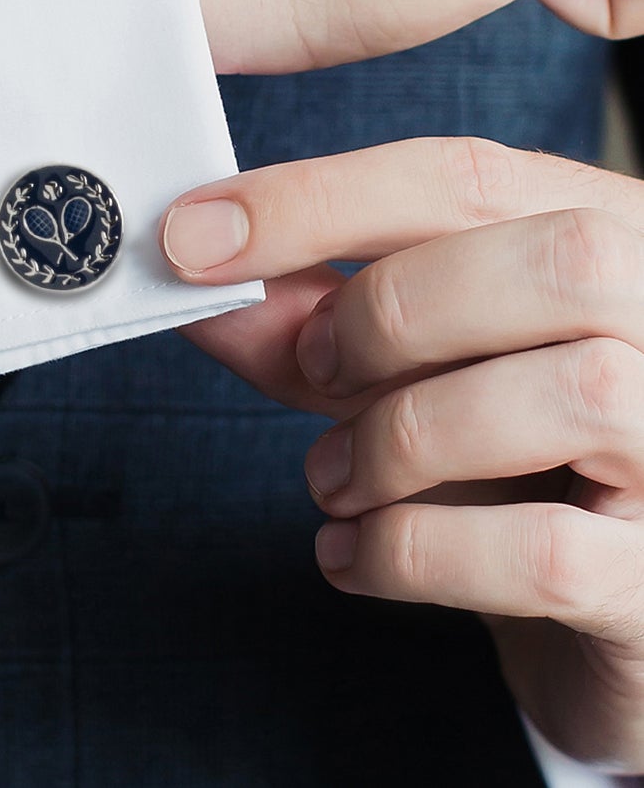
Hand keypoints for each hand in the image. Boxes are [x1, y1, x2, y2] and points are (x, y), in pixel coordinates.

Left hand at [159, 138, 643, 771]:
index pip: (470, 176)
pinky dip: (412, 551)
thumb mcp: (404, 372)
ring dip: (400, 436)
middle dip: (392, 311)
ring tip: (334, 480)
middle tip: (316, 370)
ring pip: (573, 394)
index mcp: (614, 240)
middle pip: (557, 260)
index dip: (316, 198)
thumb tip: (194, 273)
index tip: (193, 236)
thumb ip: (311, 321)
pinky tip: (354, 557)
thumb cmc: (502, 467)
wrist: (599, 618)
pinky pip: (544, 553)